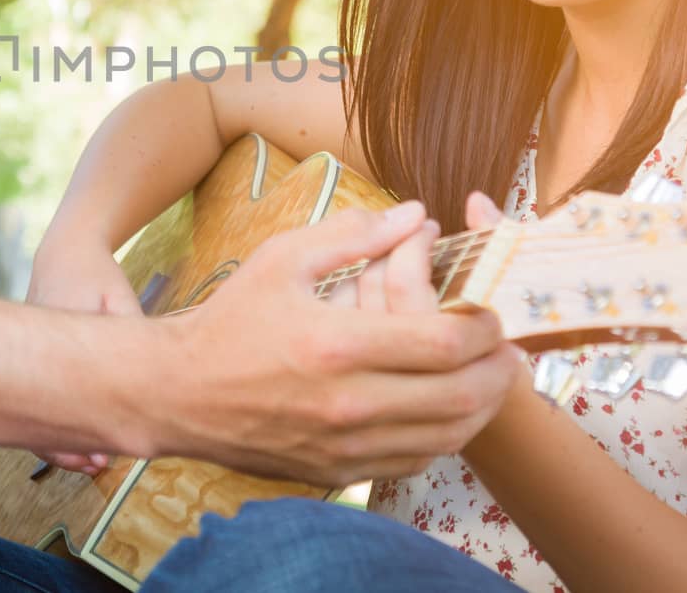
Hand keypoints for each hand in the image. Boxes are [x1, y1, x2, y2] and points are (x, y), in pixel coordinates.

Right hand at [25, 235, 142, 474]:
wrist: (65, 253)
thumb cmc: (95, 275)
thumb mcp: (120, 300)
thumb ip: (131, 336)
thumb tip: (151, 383)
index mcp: (50, 343)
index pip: (55, 405)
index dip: (72, 440)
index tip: (98, 457)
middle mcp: (31, 356)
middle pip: (34, 419)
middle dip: (63, 449)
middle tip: (97, 464)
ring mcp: (26, 361)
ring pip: (33, 414)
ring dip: (60, 437)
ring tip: (93, 459)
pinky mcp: (31, 364)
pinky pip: (38, 400)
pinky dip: (56, 420)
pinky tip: (82, 435)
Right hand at [147, 202, 522, 485]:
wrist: (176, 393)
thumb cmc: (230, 319)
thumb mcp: (283, 258)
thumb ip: (354, 235)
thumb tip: (418, 214)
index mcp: (337, 344)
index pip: (445, 343)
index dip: (487, 327)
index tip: (495, 310)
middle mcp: (347, 403)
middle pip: (461, 398)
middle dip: (499, 371)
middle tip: (510, 348)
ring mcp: (344, 445)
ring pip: (447, 437)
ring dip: (482, 407)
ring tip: (490, 376)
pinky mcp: (338, 471)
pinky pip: (415, 461)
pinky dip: (444, 436)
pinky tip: (445, 408)